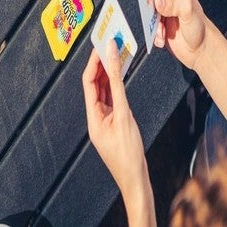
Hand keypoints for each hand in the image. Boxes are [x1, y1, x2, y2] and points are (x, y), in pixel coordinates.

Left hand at [82, 44, 149, 198]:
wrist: (136, 181)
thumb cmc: (129, 154)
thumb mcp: (124, 115)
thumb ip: (118, 84)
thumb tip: (112, 59)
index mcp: (93, 117)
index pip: (89, 82)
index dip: (94, 62)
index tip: (102, 46)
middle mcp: (96, 117)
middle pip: (95, 85)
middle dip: (101, 65)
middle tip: (110, 46)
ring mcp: (105, 121)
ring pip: (104, 91)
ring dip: (109, 74)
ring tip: (116, 55)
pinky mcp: (114, 124)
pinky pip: (112, 100)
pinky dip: (116, 86)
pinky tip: (122, 76)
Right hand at [153, 0, 206, 70]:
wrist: (199, 50)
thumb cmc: (200, 28)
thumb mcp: (190, 13)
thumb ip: (176, 3)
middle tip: (154, 8)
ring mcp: (161, 5)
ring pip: (146, 3)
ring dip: (150, 17)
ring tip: (161, 27)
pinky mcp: (156, 18)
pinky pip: (146, 20)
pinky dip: (152, 29)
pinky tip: (162, 36)